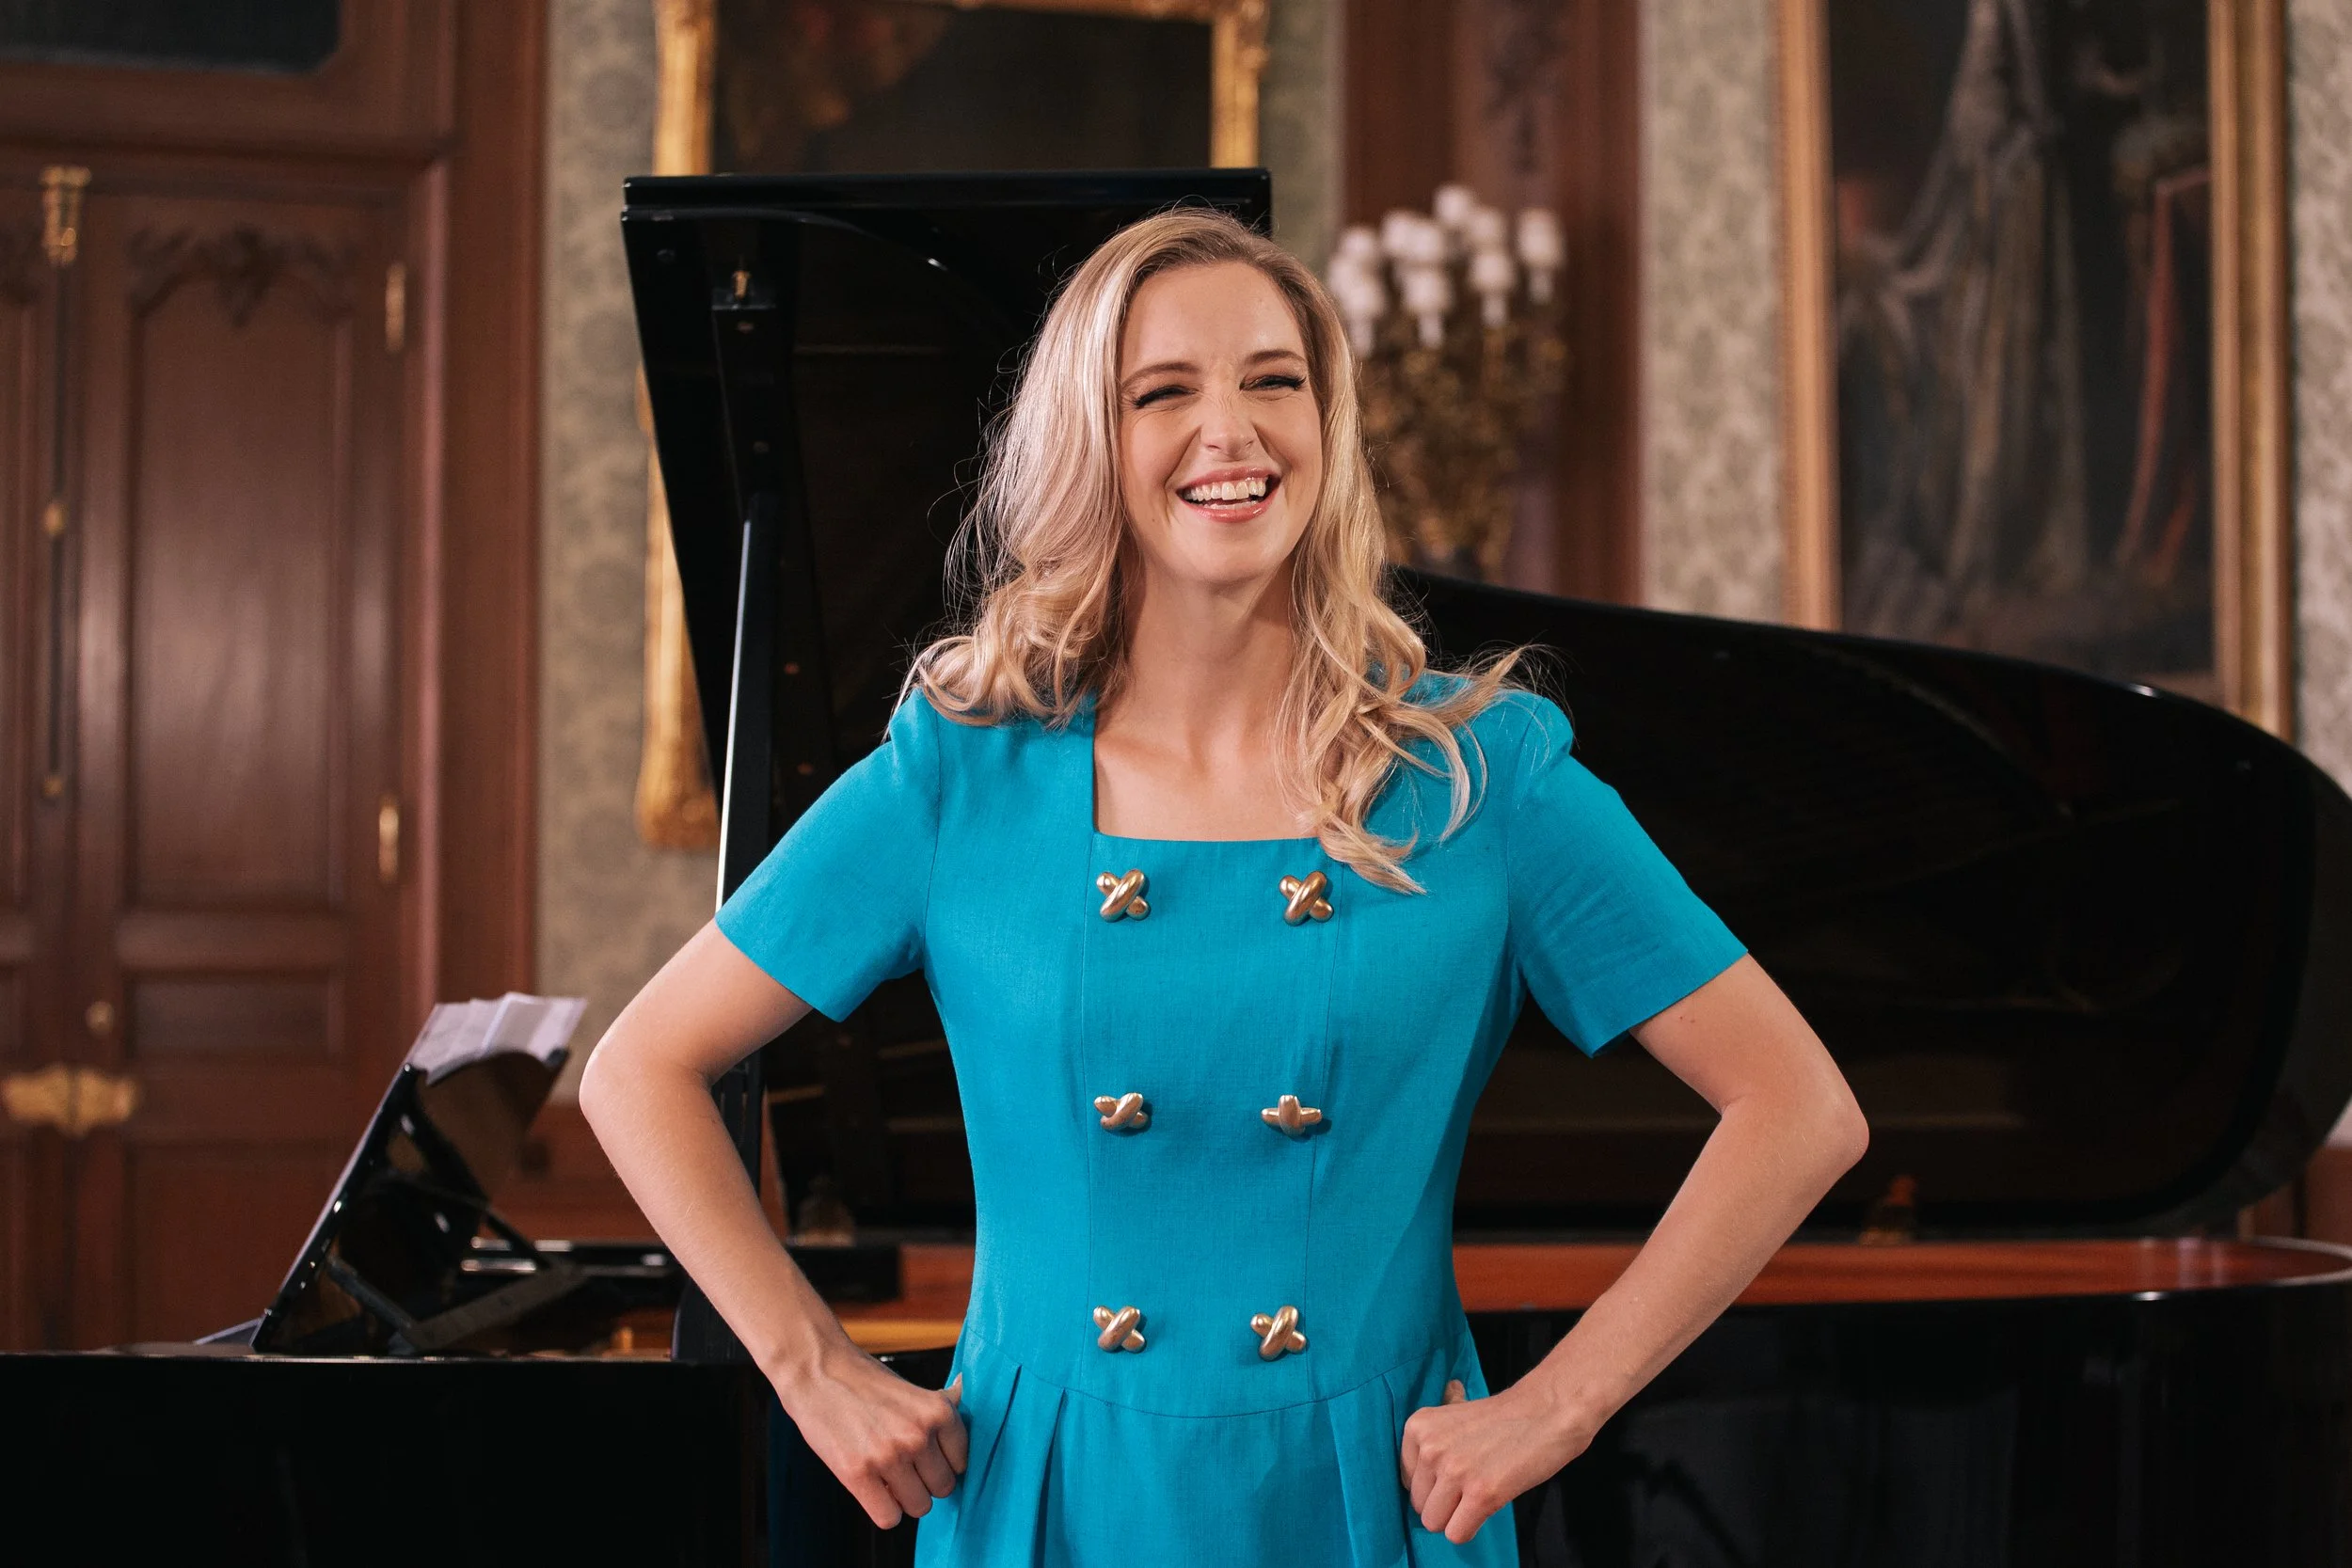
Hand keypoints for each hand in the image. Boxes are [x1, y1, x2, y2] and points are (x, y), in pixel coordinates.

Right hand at [772, 1342, 967, 1527]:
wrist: (817, 1372)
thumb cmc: (865, 1380)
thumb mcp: (913, 1388)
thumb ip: (942, 1401)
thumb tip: (963, 1391)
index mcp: (938, 1412)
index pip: (962, 1464)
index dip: (942, 1463)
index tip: (926, 1458)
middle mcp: (918, 1435)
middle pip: (943, 1489)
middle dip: (925, 1482)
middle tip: (905, 1468)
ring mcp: (889, 1456)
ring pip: (919, 1506)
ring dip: (904, 1498)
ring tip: (888, 1477)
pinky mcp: (858, 1474)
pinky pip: (889, 1518)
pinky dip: (884, 1511)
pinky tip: (874, 1491)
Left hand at [1399, 1377, 1590, 1543]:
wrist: (1546, 1412)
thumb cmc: (1504, 1417)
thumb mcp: (1454, 1415)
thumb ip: (1433, 1440)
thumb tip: (1416, 1468)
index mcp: (1418, 1427)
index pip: (1407, 1480)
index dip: (1432, 1484)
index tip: (1454, 1476)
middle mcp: (1430, 1448)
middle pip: (1419, 1504)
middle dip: (1443, 1503)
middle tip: (1470, 1486)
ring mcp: (1454, 1471)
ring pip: (1434, 1522)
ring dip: (1456, 1517)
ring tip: (1478, 1496)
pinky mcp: (1480, 1494)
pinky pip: (1457, 1533)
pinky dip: (1470, 1528)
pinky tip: (1485, 1510)